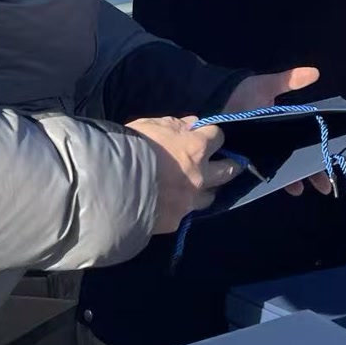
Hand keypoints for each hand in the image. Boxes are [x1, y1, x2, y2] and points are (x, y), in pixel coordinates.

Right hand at [128, 117, 235, 233]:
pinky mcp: (176, 220)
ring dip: (207, 191)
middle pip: (228, 170)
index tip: (208, 136)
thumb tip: (192, 124)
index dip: (212, 135)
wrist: (113, 185)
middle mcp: (200, 175)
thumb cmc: (132, 148)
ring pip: (210, 197)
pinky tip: (172, 207)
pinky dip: (180, 208)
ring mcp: (190, 199)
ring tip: (201, 189)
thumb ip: (175, 125)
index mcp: (196, 147)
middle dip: (231, 165)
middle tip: (231, 164)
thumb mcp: (152, 126)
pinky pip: (184, 214)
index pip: (218, 136)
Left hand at [222, 66, 331, 195]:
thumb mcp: (267, 86)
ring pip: (280, 171)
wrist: (212, 100)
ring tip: (298, 188)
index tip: (330, 166)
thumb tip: (316, 72)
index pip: (306, 146)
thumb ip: (289, 80)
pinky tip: (272, 188)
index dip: (318, 157)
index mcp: (283, 129)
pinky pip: (257, 174)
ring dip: (291, 181)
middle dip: (310, 174)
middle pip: (297, 162)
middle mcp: (274, 144)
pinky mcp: (243, 161)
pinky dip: (265, 182)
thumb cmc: (241, 94)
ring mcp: (259, 154)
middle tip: (322, 187)